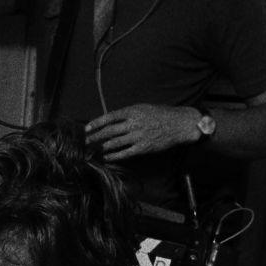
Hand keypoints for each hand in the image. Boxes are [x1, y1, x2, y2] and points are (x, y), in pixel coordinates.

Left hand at [85, 104, 202, 160]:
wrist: (180, 124)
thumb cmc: (162, 114)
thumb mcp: (144, 108)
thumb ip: (128, 114)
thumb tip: (112, 120)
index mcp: (133, 111)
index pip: (109, 117)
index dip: (96, 123)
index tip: (87, 128)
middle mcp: (134, 123)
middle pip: (109, 131)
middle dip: (95, 137)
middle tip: (85, 142)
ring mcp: (138, 136)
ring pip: (115, 143)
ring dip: (102, 147)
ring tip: (94, 150)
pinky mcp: (143, 147)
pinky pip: (125, 153)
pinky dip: (114, 156)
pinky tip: (107, 157)